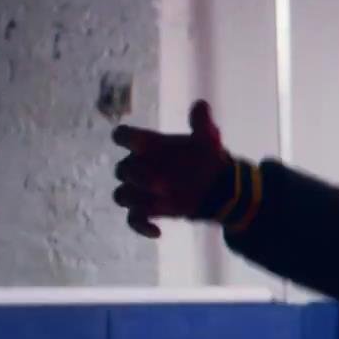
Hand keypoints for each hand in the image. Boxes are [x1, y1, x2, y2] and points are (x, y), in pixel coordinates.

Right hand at [110, 100, 232, 238]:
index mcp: (149, 145)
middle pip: (123, 169)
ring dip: (136, 199)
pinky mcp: (147, 209)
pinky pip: (133, 219)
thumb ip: (202, 124)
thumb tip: (201, 106)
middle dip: (138, 175)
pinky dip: (141, 227)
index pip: (124, 136)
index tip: (137, 143)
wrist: (216, 186)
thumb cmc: (205, 158)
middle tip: (163, 184)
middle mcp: (140, 166)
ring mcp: (141, 189)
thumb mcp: (208, 141)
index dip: (126, 138)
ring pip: (122, 194)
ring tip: (163, 200)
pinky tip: (157, 232)